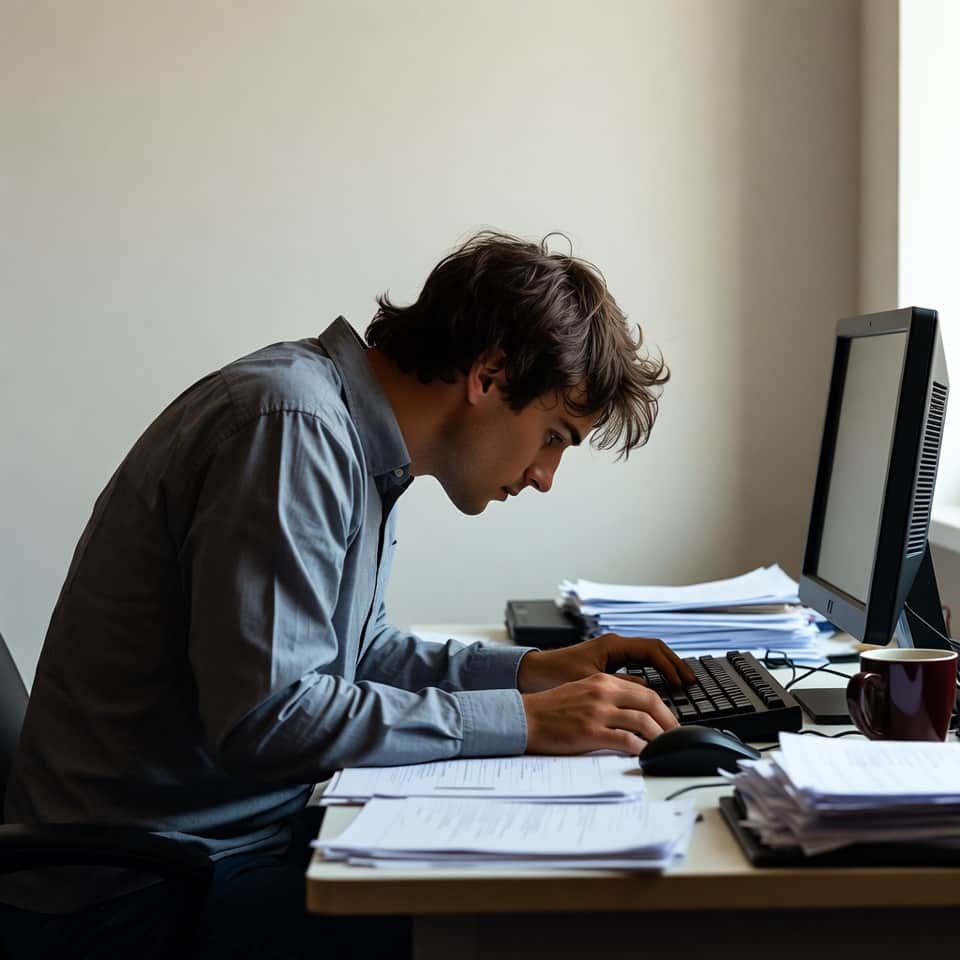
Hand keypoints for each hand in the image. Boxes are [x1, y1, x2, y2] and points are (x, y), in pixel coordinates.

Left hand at [517, 633, 695, 692]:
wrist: (533, 674)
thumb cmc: (555, 676)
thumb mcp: (589, 683)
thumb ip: (619, 684)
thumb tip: (646, 688)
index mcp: (612, 645)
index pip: (651, 649)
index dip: (670, 665)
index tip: (681, 681)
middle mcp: (614, 645)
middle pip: (655, 650)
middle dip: (674, 664)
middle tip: (691, 681)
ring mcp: (612, 653)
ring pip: (648, 656)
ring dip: (665, 668)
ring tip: (681, 684)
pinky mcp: (608, 663)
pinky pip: (638, 664)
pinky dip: (652, 673)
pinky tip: (660, 687)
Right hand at [522, 673, 677, 754]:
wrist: (525, 718)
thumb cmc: (551, 709)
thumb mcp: (583, 691)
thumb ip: (608, 695)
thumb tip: (635, 708)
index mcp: (602, 681)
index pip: (645, 690)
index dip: (664, 708)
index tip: (671, 721)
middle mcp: (603, 692)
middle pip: (651, 702)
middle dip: (670, 721)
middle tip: (677, 736)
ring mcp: (598, 712)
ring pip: (643, 722)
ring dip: (660, 737)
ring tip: (666, 748)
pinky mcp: (591, 732)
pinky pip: (627, 741)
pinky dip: (641, 749)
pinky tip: (645, 755)